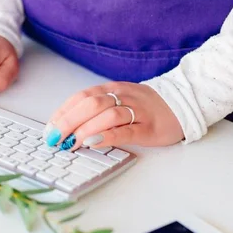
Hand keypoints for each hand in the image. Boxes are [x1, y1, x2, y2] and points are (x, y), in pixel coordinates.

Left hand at [43, 82, 183, 149]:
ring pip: (106, 115)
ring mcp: (137, 111)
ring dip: (85, 129)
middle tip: (55, 139)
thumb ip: (95, 110)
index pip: (80, 97)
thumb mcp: (118, 101)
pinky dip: (106, 136)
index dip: (62, 113)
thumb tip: (66, 127)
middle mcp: (122, 96)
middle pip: (90, 104)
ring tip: (71, 143)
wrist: (183, 104)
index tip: (49, 129)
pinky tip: (93, 142)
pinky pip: (125, 130)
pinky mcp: (149, 127)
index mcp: (111, 89)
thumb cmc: (144, 106)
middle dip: (68, 122)